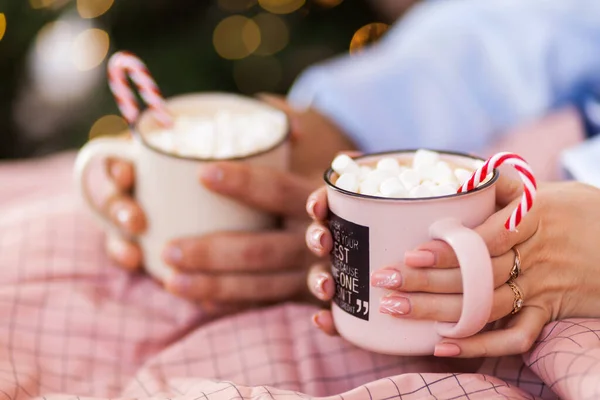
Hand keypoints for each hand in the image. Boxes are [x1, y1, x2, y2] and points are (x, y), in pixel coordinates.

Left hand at [102, 95, 354, 303]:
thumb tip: (255, 105)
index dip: (243, 183)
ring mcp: (318, 272)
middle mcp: (319, 238)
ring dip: (218, 286)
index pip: (277, 190)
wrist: (385, 215)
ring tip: (172, 281)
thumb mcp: (329, 143)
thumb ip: (294, 123)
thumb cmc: (341, 173)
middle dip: (216, 253)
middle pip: (264, 249)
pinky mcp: (314, 294)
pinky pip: (273, 303)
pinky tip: (203, 301)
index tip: (203, 174)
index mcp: (320, 197)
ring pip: (264, 286)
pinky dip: (240, 304)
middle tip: (171, 249)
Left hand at [399, 179, 599, 357]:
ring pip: (486, 305)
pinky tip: (444, 344)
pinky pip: (517, 336)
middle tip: (384, 282)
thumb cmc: (581, 212)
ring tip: (396, 309)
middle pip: (476, 275)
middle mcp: (536, 256)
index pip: (487, 238)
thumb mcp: (548, 191)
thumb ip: (505, 186)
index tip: (412, 253)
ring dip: (438, 311)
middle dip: (426, 281)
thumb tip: (464, 177)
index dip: (450, 249)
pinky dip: (482, 344)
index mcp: (534, 219)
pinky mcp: (549, 312)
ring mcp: (542, 288)